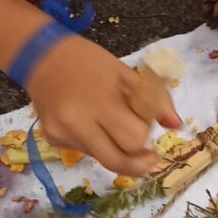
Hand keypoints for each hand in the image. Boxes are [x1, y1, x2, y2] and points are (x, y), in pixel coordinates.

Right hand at [26, 34, 180, 175]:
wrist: (41, 55)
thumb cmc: (89, 61)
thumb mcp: (126, 73)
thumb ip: (155, 99)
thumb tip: (176, 126)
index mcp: (102, 102)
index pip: (135, 139)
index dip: (145, 136)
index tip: (148, 129)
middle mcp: (78, 123)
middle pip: (118, 162)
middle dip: (136, 159)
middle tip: (146, 154)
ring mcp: (62, 134)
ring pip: (101, 158)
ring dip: (114, 148)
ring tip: (110, 125)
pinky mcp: (51, 139)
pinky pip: (84, 151)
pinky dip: (95, 142)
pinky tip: (88, 122)